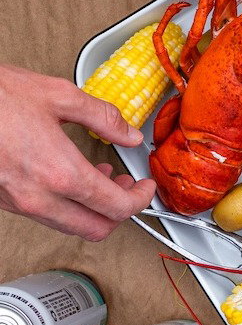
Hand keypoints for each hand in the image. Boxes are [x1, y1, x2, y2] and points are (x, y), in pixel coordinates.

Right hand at [0, 64, 155, 239]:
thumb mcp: (59, 95)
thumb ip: (103, 117)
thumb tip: (128, 133)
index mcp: (60, 172)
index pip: (117, 207)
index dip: (141, 199)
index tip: (146, 187)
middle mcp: (39, 197)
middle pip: (96, 229)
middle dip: (120, 213)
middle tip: (129, 188)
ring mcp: (19, 203)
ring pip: (70, 226)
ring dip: (93, 210)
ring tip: (102, 179)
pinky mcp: (5, 201)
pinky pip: (46, 215)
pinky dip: (67, 205)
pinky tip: (69, 178)